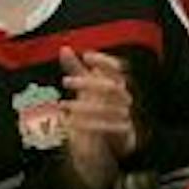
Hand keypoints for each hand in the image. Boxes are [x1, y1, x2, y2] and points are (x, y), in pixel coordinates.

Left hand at [59, 47, 136, 188]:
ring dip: (84, 106)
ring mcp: (125, 114)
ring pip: (108, 108)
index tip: (86, 56)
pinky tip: (72, 122)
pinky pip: (109, 127)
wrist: (110, 140)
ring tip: (63, 105)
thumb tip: (64, 48)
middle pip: (110, 87)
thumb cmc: (97, 107)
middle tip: (65, 81)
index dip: (104, 61)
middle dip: (88, 83)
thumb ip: (76, 69)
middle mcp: (124, 97)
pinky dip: (90, 124)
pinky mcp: (123, 132)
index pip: (117, 68)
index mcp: (117, 84)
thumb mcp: (86, 88)